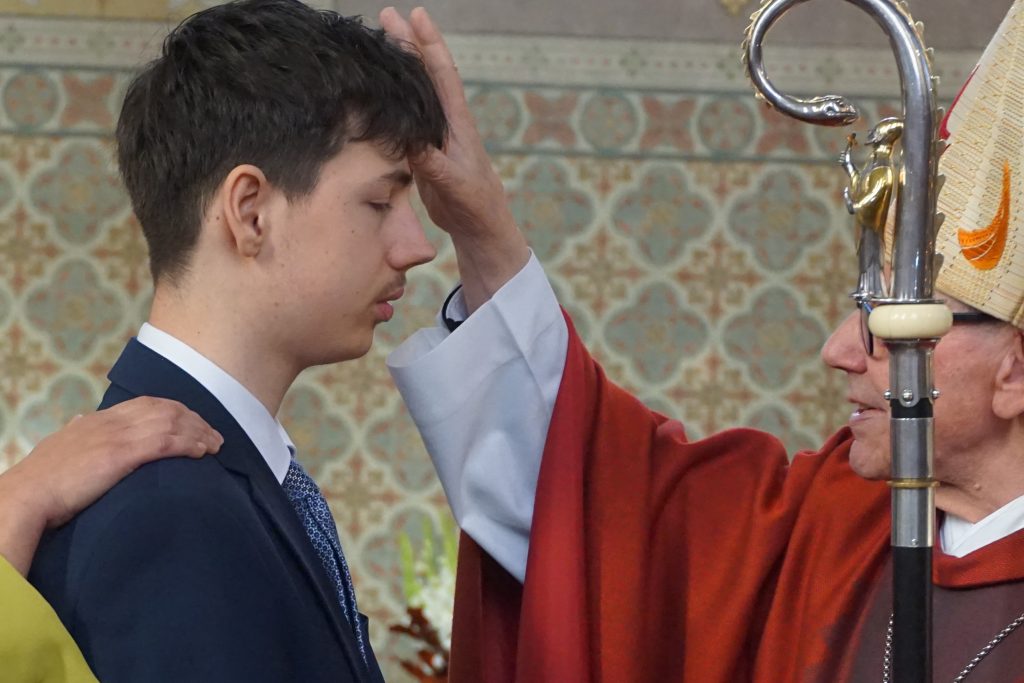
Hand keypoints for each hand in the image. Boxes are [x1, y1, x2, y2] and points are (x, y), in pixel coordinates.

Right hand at [0, 397, 222, 575]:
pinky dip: (189, 444)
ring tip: (216, 445)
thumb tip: (79, 421)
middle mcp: (111, 422)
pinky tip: (203, 452)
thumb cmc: (42, 481)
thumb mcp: (60, 448)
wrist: (27, 496)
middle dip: (194, 420)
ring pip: (171, 423)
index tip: (192, 423)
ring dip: (199, 433)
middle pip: (165, 409)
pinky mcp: (122, 454)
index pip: (146, 404)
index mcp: (97, 420)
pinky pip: (166, 442)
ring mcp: (117, 436)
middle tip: (214, 435)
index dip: (175, 411)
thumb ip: (75, 434)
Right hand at [380, 6, 529, 311]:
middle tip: (386, 15)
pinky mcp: (423, 149)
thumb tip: (413, 145)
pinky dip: (393, 98)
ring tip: (380, 41)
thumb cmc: (474, 204)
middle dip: (408, 43)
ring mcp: (434, 134)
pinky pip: (407, 115)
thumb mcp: (455, 186)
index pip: (442, 75)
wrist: (479, 224)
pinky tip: (378, 91)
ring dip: (399, 67)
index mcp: (457, 123)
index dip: (429, 45)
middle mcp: (446, 122)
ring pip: (415, 91)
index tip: (416, 16)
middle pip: (425, 73)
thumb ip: (435, 166)